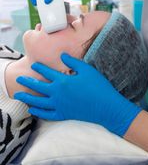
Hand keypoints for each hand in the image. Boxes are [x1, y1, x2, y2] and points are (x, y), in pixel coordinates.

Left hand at [14, 54, 141, 136]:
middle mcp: (58, 94)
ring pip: (39, 102)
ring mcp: (60, 105)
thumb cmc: (98, 86)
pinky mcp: (63, 114)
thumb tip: (62, 55)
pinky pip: (47, 114)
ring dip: (27, 98)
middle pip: (38, 87)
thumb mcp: (87, 70)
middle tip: (19, 79)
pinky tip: (33, 109)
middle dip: (27, 82)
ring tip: (19, 96)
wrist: (106, 106)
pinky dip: (38, 112)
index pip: (47, 73)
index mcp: (63, 81)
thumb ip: (73, 62)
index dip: (40, 68)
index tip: (33, 64)